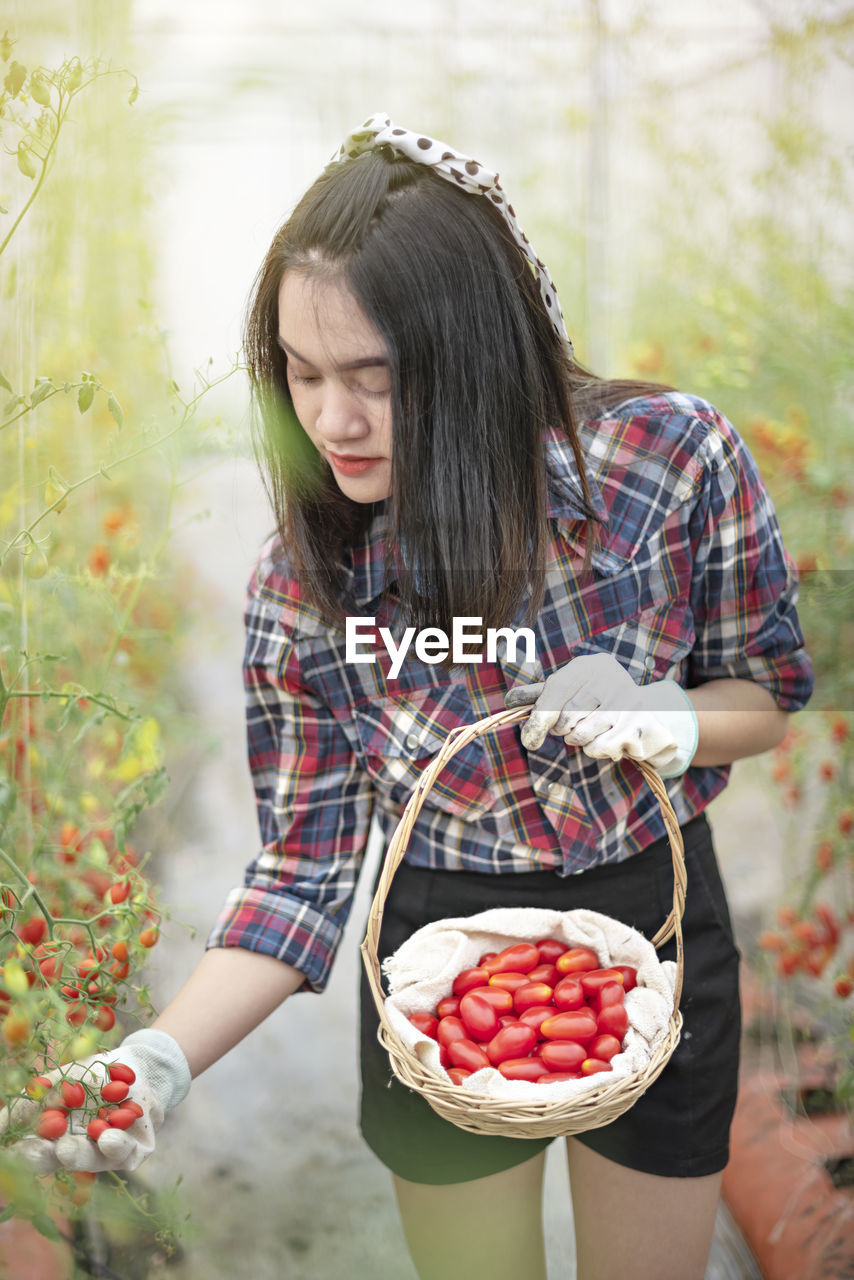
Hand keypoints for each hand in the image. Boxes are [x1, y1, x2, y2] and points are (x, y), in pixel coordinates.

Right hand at [0, 1028, 190, 1173]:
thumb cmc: (92, 1077)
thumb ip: (28, 1104)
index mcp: (57, 1140)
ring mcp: (106, 1155)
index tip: (16, 1147)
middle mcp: (79, 1152)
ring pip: (91, 1159)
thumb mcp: (56, 1083)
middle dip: (48, 1157)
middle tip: (39, 1151)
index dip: (27, 1151)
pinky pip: (124, 1152)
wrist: (138, 1066)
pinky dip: (115, 1146)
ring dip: (79, 1155)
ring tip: (66, 1148)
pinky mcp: (133, 1152)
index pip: (36, 1151)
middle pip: (60, 1160)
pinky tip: (106, 1137)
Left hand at [505, 653, 698, 776]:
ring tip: (592, 730)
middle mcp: (609, 678)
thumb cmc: (598, 701)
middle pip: (566, 717)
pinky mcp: (638, 725)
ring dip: (579, 741)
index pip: (555, 690)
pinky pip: (599, 748)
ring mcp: (627, 701)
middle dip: (562, 730)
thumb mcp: (571, 690)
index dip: (539, 716)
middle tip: (572, 727)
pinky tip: (607, 739)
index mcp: (588, 665)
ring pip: (581, 735)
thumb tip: (508, 701)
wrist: (648, 715)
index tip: (530, 740)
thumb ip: (542, 696)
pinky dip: (595, 750)